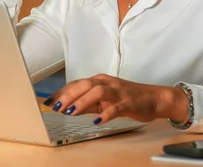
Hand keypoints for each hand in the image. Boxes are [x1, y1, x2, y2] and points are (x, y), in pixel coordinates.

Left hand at [43, 74, 189, 124]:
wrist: (155, 98)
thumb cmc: (128, 98)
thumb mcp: (105, 99)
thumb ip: (88, 103)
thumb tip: (68, 107)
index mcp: (100, 81)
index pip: (76, 84)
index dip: (61, 92)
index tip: (47, 101)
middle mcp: (107, 83)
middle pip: (84, 85)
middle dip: (68, 95)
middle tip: (55, 106)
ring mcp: (118, 92)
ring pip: (98, 92)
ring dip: (83, 101)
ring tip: (71, 111)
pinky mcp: (128, 102)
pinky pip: (116, 107)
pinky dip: (105, 113)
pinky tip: (97, 121)